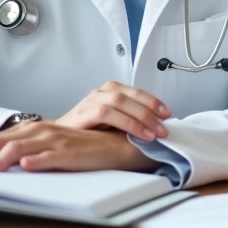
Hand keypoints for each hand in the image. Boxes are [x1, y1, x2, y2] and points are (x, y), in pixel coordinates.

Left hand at [0, 121, 154, 171]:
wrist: (118, 144)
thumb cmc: (86, 146)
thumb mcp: (52, 147)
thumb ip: (29, 149)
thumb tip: (1, 161)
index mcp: (36, 130)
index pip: (1, 137)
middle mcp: (44, 132)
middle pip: (6, 140)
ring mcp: (58, 141)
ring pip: (26, 146)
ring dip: (5, 156)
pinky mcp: (74, 152)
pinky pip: (54, 156)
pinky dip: (40, 160)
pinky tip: (27, 165)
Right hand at [55, 81, 171, 141]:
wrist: (58, 137)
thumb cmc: (88, 131)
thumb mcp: (113, 121)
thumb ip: (130, 117)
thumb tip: (158, 124)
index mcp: (111, 90)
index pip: (137, 91)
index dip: (153, 101)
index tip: (168, 113)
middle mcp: (102, 91)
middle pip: (131, 95)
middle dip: (150, 111)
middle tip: (164, 127)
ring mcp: (91, 100)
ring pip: (120, 101)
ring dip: (140, 118)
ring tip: (154, 133)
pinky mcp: (82, 113)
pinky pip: (106, 113)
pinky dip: (125, 123)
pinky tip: (137, 133)